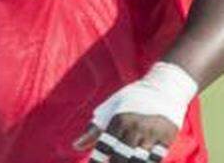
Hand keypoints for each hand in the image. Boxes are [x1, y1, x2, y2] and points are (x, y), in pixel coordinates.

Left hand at [73, 62, 196, 162]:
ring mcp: (153, 134)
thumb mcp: (110, 109)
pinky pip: (157, 158)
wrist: (164, 86)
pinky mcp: (168, 138)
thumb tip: (75, 147)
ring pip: (139, 160)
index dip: (97, 160)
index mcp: (118, 119)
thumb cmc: (130, 100)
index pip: (104, 146)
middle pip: (121, 157)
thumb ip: (94, 129)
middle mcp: (135, 127)